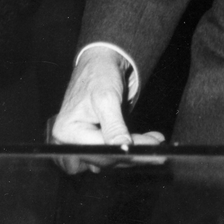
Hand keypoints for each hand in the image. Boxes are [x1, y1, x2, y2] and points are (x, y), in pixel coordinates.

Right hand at [49, 47, 164, 173]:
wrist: (100, 64)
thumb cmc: (99, 75)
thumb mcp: (107, 98)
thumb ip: (114, 126)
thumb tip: (123, 148)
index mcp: (66, 132)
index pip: (99, 152)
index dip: (125, 154)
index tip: (149, 151)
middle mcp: (68, 142)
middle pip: (104, 159)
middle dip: (132, 152)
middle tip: (157, 144)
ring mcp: (79, 144)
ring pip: (108, 158)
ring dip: (131, 152)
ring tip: (153, 140)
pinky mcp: (90, 142)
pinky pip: (109, 152)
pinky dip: (126, 148)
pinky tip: (145, 140)